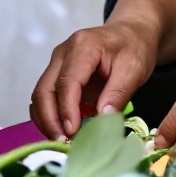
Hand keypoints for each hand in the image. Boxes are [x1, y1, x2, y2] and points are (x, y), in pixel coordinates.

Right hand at [31, 19, 159, 140]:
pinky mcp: (57, 74)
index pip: (66, 82)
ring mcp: (57, 63)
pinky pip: (46, 97)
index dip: (67, 109)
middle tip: (63, 143)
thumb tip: (103, 118)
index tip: (72, 131)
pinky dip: (50, 116)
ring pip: (40, 96)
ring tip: (62, 141)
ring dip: (47, 120)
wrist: (131, 33)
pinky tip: (63, 131)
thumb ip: (118, 92)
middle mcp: (63, 53)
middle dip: (50, 120)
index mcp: (83, 46)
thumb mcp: (135, 69)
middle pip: (44, 90)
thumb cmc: (134, 47)